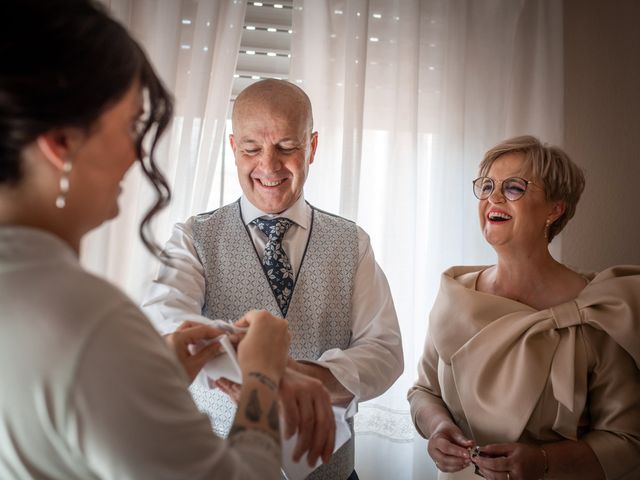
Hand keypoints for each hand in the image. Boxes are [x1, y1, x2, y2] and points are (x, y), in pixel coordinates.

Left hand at [164, 321, 223, 381]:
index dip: (214, 332)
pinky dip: (190, 339)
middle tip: (216, 336)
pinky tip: (197, 346)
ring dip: (197, 334)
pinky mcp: (166, 346)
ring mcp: (166, 341)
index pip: (200, 329)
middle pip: (191, 325)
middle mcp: (170, 336)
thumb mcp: (194, 366)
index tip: (223, 335)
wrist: (157, 390)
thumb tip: (218, 345)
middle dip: (204, 329)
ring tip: (208, 341)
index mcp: (176, 338)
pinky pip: (180, 337)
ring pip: (185, 330)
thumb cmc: (173, 378)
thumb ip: (208, 353)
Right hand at [211, 366, 336, 465]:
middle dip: (316, 447)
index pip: (330, 422)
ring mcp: (302, 388)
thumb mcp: (302, 399)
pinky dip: (291, 430)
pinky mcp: (288, 389)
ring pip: (308, 423)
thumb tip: (314, 444)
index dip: (328, 443)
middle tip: (310, 461)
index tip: (325, 458)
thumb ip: (310, 414)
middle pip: (321, 424)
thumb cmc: (284, 387)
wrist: (267, 365)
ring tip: (297, 455)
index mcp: (322, 393)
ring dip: (303, 444)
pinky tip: (288, 437)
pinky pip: (293, 416)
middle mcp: (316, 389)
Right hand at [235, 310, 289, 382]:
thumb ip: (242, 335)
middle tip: (244, 334)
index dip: (242, 322)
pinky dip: (271, 339)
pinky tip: (263, 347)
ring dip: (263, 332)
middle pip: (262, 319)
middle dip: (253, 326)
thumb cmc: (251, 359)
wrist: (263, 376)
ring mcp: (285, 331)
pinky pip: (278, 336)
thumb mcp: (241, 343)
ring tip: (254, 341)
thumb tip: (240, 335)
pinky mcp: (288, 341)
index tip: (237, 328)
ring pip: (272, 327)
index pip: (250, 315)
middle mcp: (277, 321)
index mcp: (263, 317)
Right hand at [427, 423, 473, 472]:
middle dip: (458, 460)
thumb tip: (470, 444)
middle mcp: (432, 450)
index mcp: (435, 439)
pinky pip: (446, 469)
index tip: (467, 453)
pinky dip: (455, 468)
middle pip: (444, 459)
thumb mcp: (454, 431)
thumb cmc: (446, 431)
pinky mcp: (438, 463)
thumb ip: (462, 439)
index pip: (445, 447)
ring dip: (457, 465)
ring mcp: (434, 457)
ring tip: (467, 461)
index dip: (457, 451)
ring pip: (444, 466)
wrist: (440, 431)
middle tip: (468, 458)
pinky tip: (462, 464)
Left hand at [473, 442, 545, 479]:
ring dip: (486, 475)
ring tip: (481, 467)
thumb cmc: (528, 453)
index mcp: (515, 463)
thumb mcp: (512, 446)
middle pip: (494, 475)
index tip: (476, 457)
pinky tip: (489, 473)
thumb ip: (496, 448)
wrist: (542, 463)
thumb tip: (482, 450)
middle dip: (483, 469)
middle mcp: (517, 475)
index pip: (495, 464)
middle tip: (477, 462)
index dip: (483, 461)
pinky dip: (493, 479)